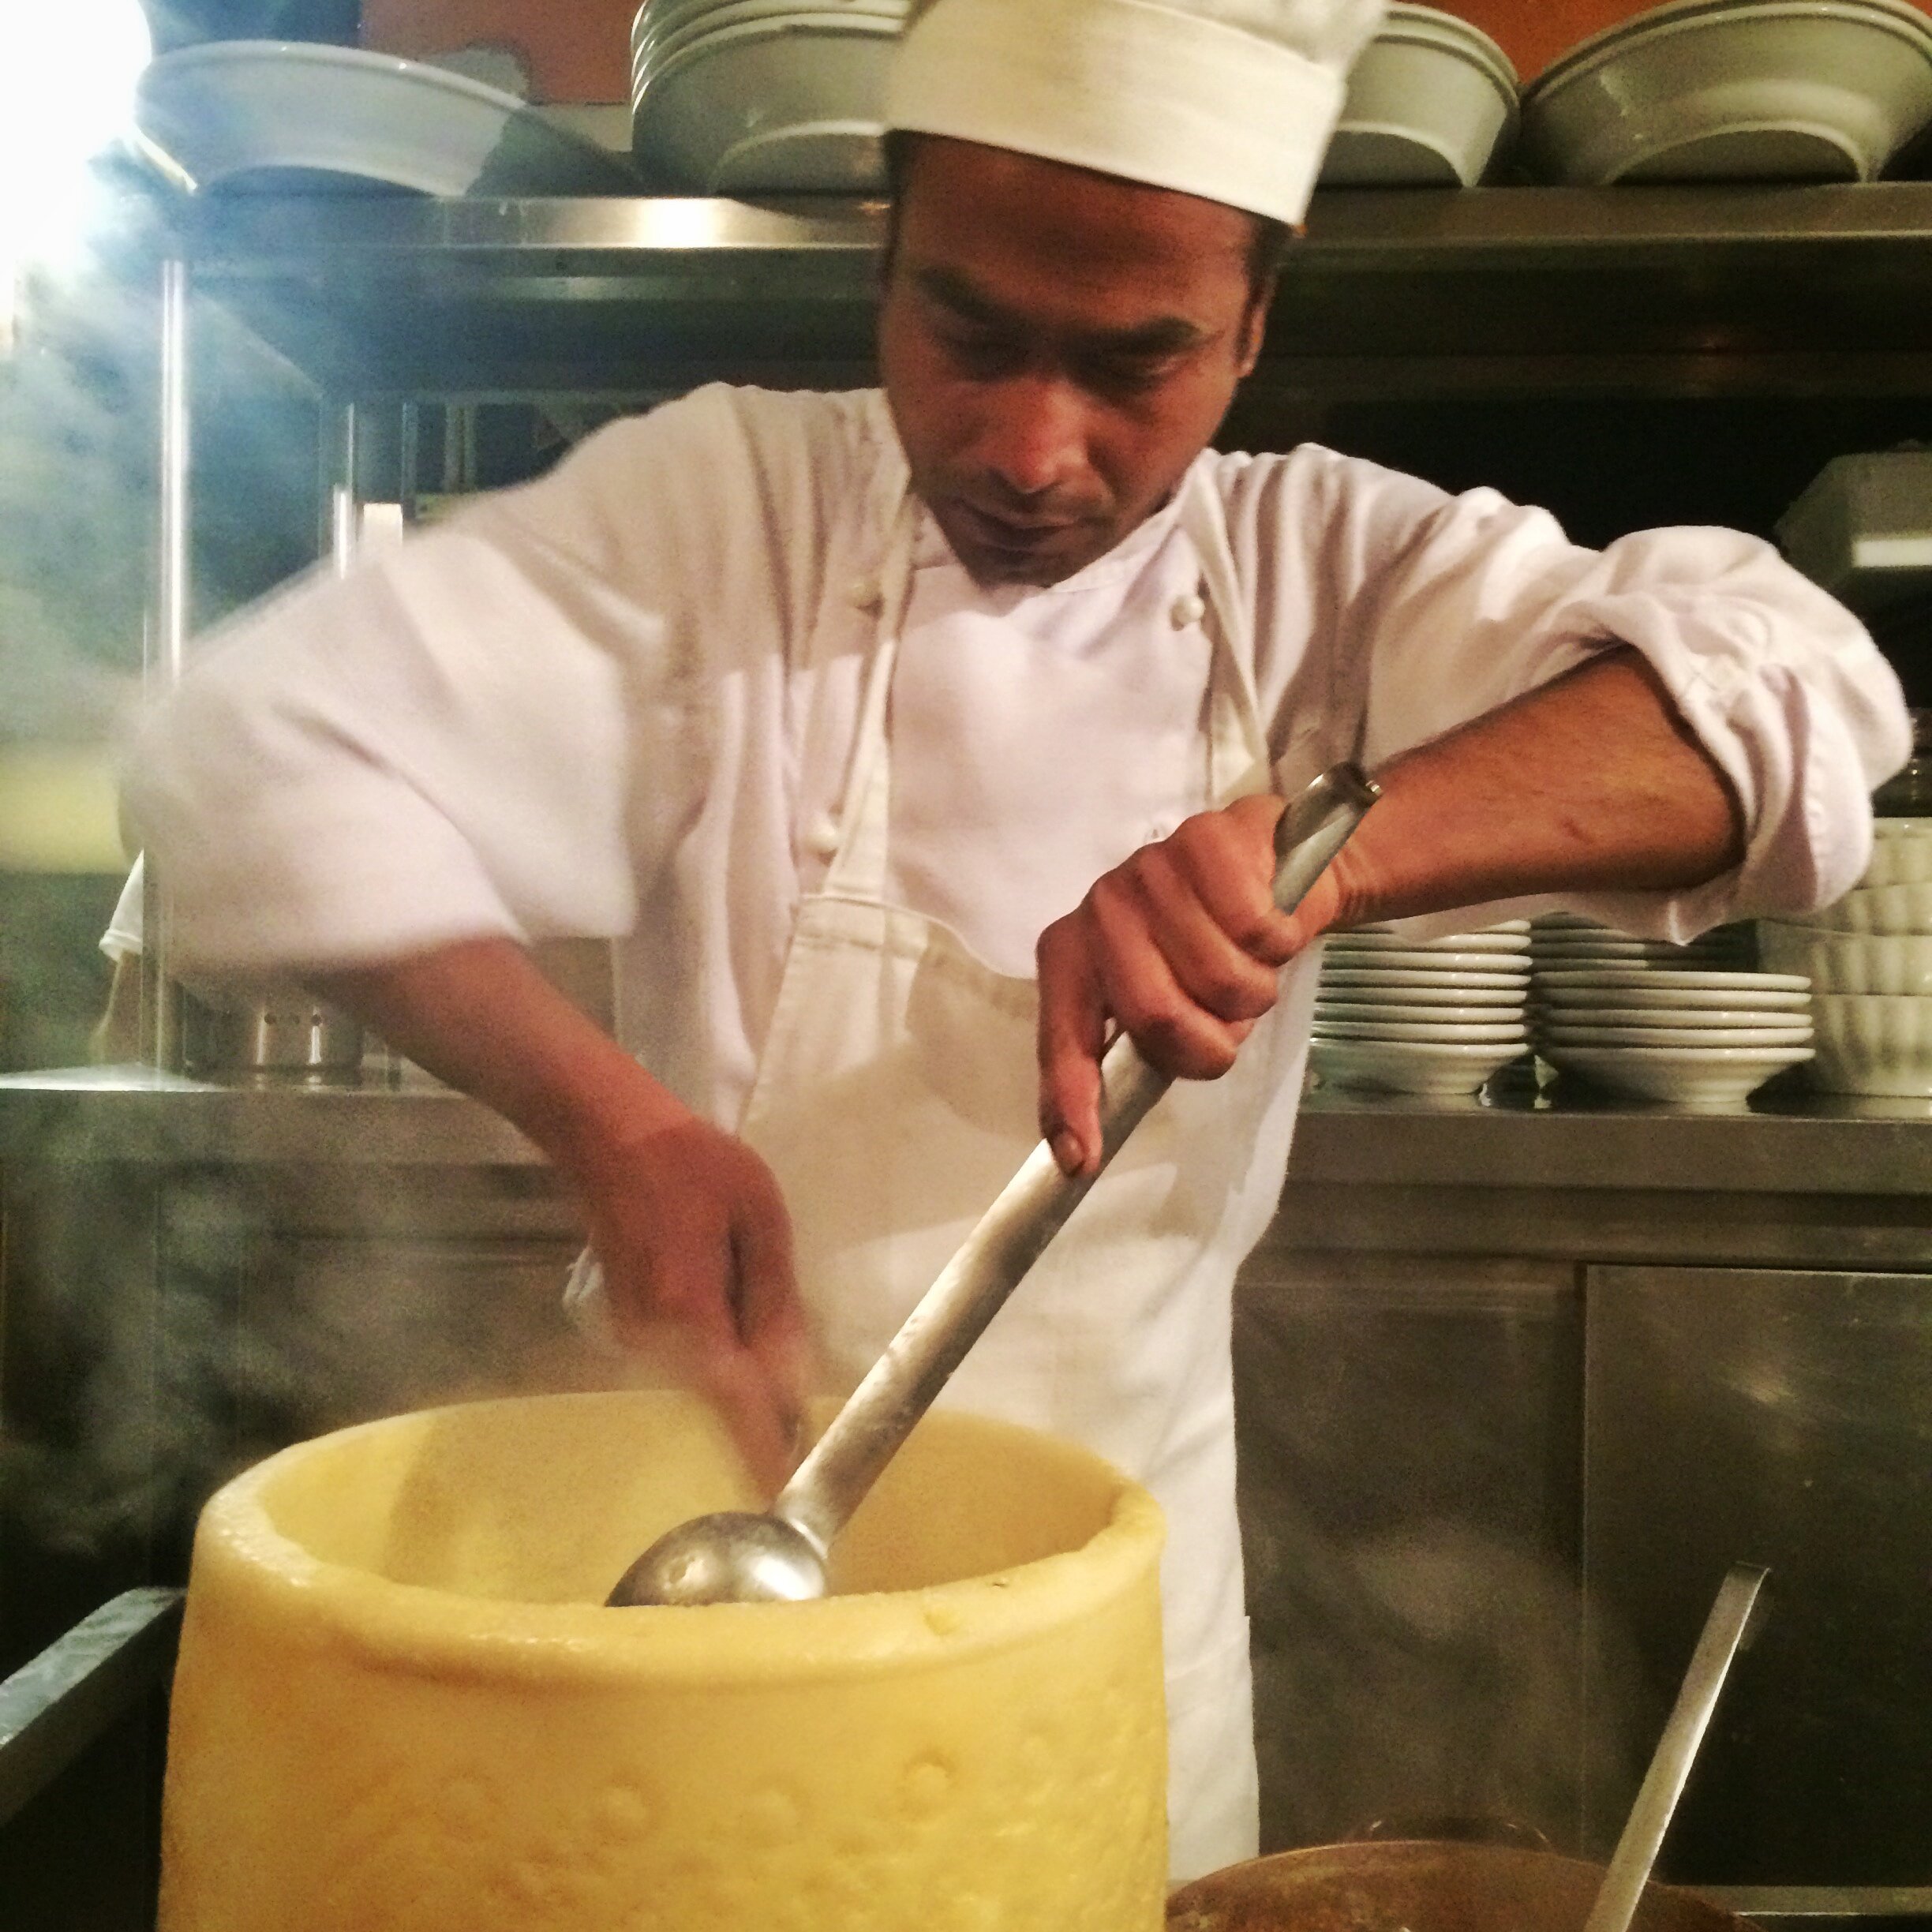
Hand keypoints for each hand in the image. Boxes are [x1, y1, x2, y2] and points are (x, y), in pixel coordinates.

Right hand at [567, 1097, 812, 1496]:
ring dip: (741, 1371)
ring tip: (766, 1328)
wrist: (606, 1135)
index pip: (734, 1404)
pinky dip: (716, 1349)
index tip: (782, 1495)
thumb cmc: (693, 1165)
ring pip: (703, 1377)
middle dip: (763, 1405)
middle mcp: (654, 1341)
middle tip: (802, 1406)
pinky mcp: (626, 1326)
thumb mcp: (758, 1218)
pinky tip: (733, 1304)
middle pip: (720, 1396)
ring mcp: (634, 1336)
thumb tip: (790, 1376)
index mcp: (691, 1315)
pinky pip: (685, 1356)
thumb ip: (775, 1301)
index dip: (762, 1450)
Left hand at [1035, 793, 1336, 1177]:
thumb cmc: (1214, 944)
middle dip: (1210, 1040)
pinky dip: (1279, 943)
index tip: (1081, 1160)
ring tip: (1251, 966)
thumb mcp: (1172, 999)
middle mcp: (1097, 911)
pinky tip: (1271, 923)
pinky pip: (1255, 928)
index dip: (1072, 1101)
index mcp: (1073, 958)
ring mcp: (1147, 870)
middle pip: (1156, 1015)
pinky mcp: (1203, 840)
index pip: (1065, 1039)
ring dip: (1254, 991)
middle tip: (1230, 1022)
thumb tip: (1083, 1147)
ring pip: (1218, 975)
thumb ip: (1135, 1052)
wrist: (1273, 863)